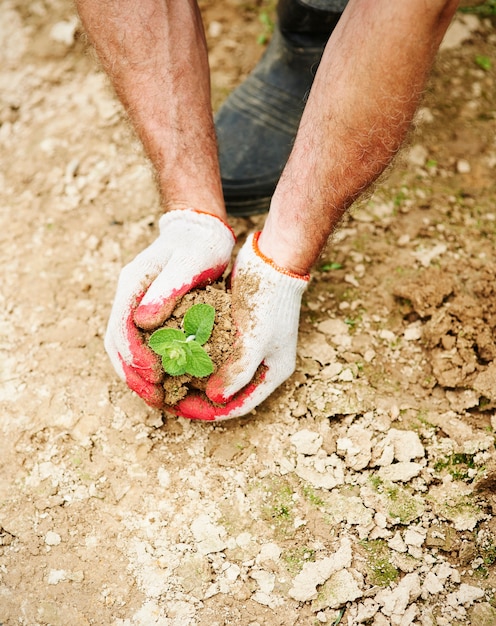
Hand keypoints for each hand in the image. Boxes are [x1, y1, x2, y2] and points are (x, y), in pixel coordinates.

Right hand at [104, 209, 234, 407]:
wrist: (200, 232)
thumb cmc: (200, 245)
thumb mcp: (190, 262)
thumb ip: (167, 289)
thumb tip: (142, 321)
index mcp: (133, 284)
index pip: (122, 327)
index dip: (135, 355)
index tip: (155, 375)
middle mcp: (128, 297)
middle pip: (117, 343)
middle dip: (133, 374)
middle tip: (155, 398)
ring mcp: (135, 306)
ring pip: (124, 348)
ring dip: (137, 375)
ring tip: (157, 398)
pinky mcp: (147, 314)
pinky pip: (140, 345)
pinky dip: (147, 366)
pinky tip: (163, 382)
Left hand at [172, 231, 308, 420]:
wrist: (274, 261)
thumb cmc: (269, 301)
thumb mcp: (256, 339)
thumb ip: (238, 371)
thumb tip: (216, 398)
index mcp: (273, 373)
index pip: (236, 406)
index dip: (206, 412)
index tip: (176, 408)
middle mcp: (262, 364)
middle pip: (225, 393)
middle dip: (196, 398)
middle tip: (165, 396)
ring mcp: (249, 348)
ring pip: (217, 374)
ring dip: (193, 378)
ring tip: (165, 378)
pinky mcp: (237, 332)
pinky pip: (213, 352)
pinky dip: (195, 356)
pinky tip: (172, 353)